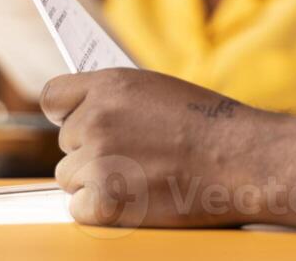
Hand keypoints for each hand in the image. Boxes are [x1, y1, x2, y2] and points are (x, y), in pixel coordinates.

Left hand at [42, 69, 274, 226]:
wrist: (242, 159)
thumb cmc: (210, 127)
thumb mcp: (158, 91)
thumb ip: (116, 101)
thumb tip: (85, 119)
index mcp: (110, 85)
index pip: (53, 97)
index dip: (68, 113)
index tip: (82, 123)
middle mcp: (96, 118)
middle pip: (66, 143)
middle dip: (92, 151)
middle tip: (134, 156)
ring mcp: (98, 159)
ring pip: (70, 178)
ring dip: (97, 182)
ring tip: (141, 177)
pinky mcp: (104, 200)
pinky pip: (79, 208)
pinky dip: (102, 210)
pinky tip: (137, 199)